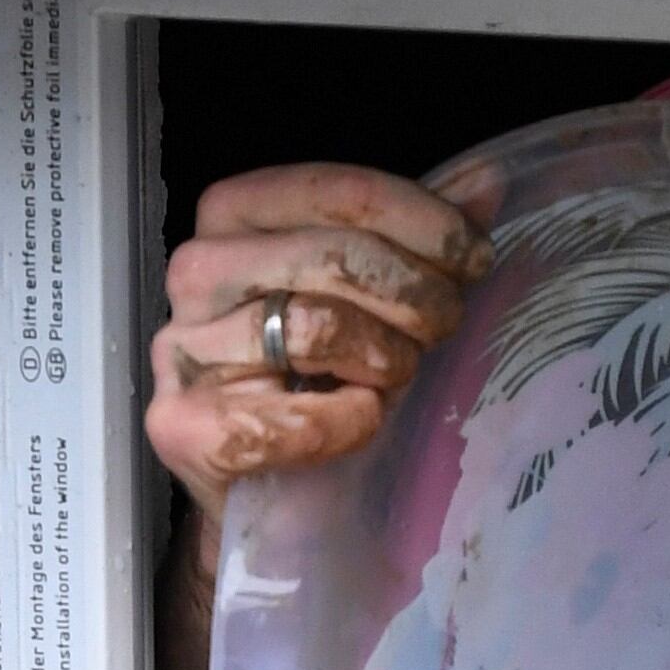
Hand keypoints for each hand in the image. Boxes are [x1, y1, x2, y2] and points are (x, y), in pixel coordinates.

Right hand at [144, 163, 497, 529]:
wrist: (264, 486)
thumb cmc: (319, 377)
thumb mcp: (369, 296)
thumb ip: (417, 238)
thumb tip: (487, 182)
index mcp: (236, 213)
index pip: (340, 191)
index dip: (427, 223)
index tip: (476, 262)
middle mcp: (197, 268)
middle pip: (339, 256)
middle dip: (417, 297)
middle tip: (442, 330)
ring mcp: (182, 347)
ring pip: (320, 329)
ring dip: (385, 362)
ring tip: (390, 379)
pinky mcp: (185, 426)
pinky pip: (299, 418)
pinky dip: (350, 424)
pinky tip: (356, 421)